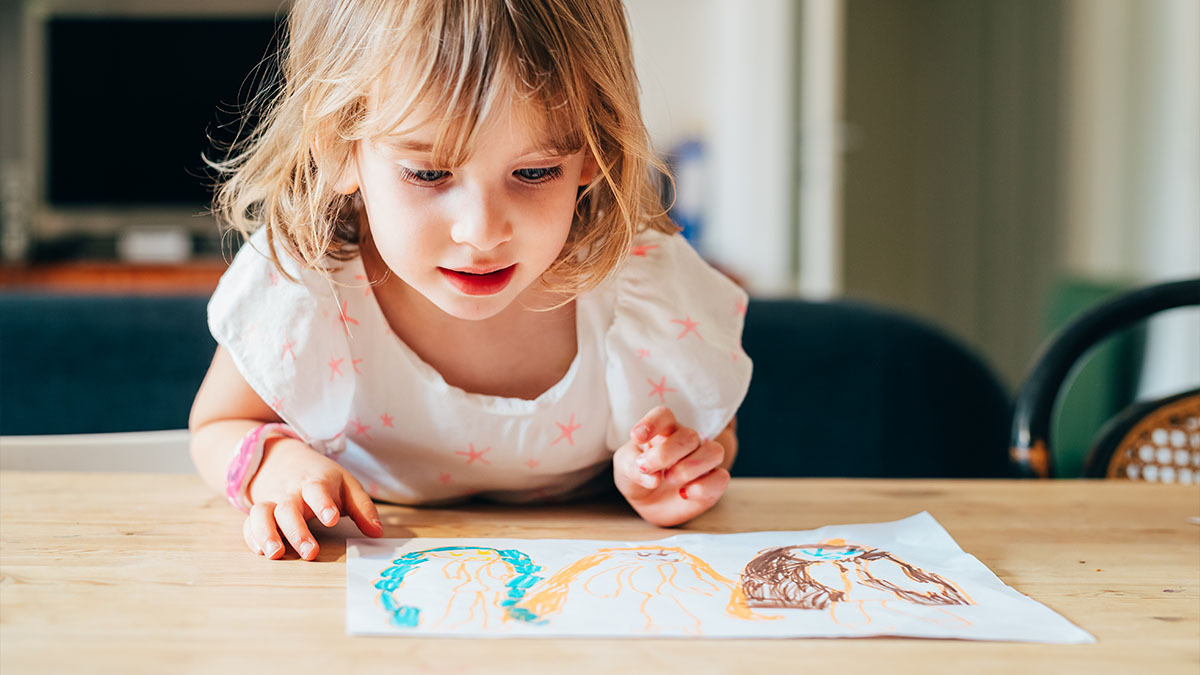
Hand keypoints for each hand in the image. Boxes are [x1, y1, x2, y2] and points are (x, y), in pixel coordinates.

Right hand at [241, 437, 382, 560]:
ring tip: (275, 554)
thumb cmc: (323, 479)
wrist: (284, 460)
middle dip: (298, 531)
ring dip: (266, 534)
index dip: (323, 503)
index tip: (331, 518)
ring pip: (262, 514)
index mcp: (315, 483)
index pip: (317, 490)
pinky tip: (261, 552)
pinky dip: (252, 537)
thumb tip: (377, 533)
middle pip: (288, 508)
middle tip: (310, 552)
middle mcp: (291, 492)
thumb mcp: (347, 486)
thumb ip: (363, 509)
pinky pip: (249, 524)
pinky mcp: (258, 513)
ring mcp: (272, 501)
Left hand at [612, 406, 730, 526]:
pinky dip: (703, 487)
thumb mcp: (624, 471)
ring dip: (690, 467)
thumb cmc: (638, 477)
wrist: (650, 504)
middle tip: (648, 467)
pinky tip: (684, 494)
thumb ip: (631, 468)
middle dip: (666, 454)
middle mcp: (686, 442)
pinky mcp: (712, 482)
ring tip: (669, 479)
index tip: (636, 438)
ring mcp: (702, 461)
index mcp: (663, 431)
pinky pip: (721, 478)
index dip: (652, 423)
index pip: (664, 415)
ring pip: (714, 452)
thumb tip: (654, 478)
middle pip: (689, 435)